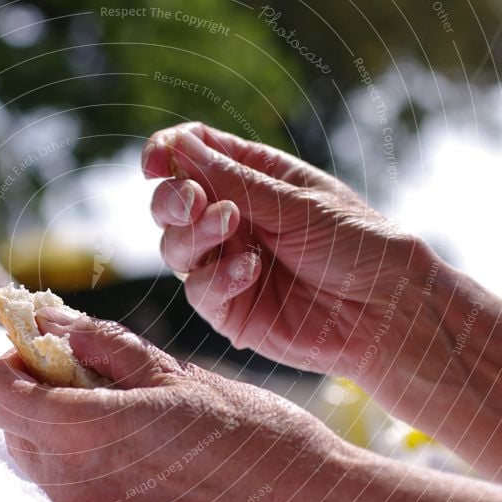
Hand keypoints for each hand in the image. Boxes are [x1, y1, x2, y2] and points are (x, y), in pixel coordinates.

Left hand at [0, 307, 364, 501]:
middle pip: (12, 425)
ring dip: (63, 427)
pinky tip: (137, 451)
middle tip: (96, 377)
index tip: (47, 350)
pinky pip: (68, 490)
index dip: (10, 362)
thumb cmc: (249, 435)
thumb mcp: (174, 373)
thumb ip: (100, 344)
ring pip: (38, 458)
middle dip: (39, 392)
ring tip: (128, 415)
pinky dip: (84, 461)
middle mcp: (71, 487)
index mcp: (84, 434)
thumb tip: (47, 317)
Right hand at [142, 122, 501, 478]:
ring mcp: (226, 264)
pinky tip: (250, 269)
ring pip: (174, 246)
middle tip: (193, 199)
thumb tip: (179, 146)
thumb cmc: (357, 245)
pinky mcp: (229, 308)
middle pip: (171, 202)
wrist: (389, 312)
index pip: (193, 155)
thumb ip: (234, 181)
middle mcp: (232, 220)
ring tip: (230, 224)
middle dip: (171, 198)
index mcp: (252, 179)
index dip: (167, 152)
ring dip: (193, 234)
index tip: (155, 160)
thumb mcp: (297, 203)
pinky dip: (217, 277)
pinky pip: (198, 290)